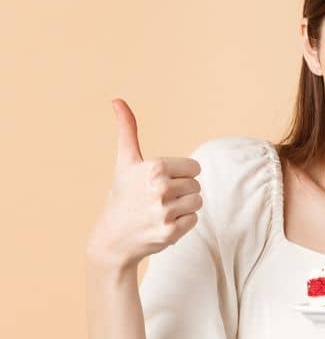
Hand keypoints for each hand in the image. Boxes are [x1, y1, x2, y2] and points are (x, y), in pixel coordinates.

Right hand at [86, 99, 203, 271]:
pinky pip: (194, 220)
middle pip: (196, 185)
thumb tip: (117, 100)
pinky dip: (183, 223)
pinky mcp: (170, 232)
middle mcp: (159, 188)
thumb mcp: (125, 162)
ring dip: (183, 207)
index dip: (180, 174)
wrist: (112, 238)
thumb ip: (127, 130)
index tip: (160, 181)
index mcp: (154, 167)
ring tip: (160, 210)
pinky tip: (162, 223)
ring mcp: (165, 212)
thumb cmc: (122, 195)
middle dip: (181, 191)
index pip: (194, 168)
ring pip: (198, 202)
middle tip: (157, 198)